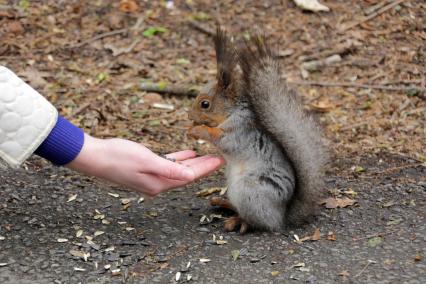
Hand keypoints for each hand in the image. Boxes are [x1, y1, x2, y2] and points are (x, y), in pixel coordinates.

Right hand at [67, 134, 224, 196]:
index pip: (188, 177)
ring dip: (193, 163)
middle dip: (203, 166)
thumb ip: (169, 169)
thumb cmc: (118, 157)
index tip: (220, 160)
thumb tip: (190, 177)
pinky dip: (178, 159)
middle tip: (219, 158)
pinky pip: (168, 165)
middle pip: (186, 175)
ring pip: (178, 170)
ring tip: (208, 155)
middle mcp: (157, 184)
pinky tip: (187, 153)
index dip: (205, 169)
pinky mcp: (145, 170)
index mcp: (159, 184)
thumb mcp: (146, 161)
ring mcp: (150, 178)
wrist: (95, 157)